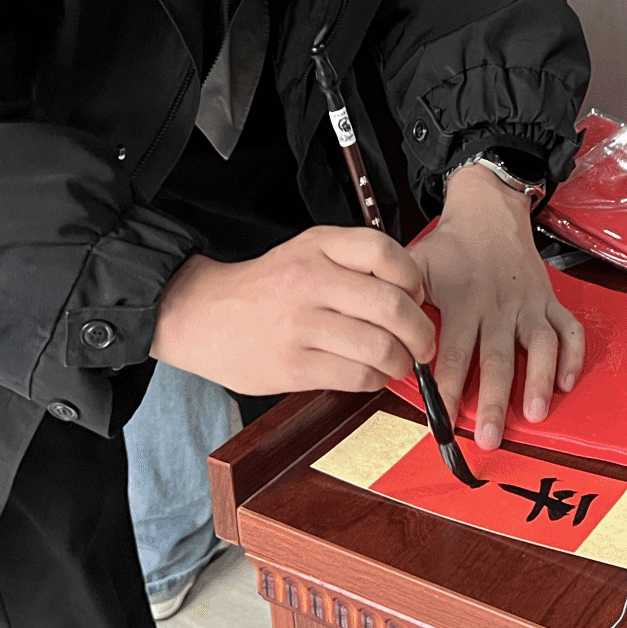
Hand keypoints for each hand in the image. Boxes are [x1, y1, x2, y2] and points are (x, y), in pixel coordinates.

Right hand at [150, 226, 435, 395]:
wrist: (202, 315)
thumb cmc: (263, 288)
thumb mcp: (305, 252)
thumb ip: (351, 263)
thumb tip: (411, 292)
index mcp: (318, 247)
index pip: (385, 253)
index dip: (413, 278)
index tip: (417, 296)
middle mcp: (311, 281)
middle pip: (392, 306)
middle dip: (421, 331)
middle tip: (424, 342)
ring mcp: (301, 325)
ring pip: (380, 347)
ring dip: (402, 361)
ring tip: (399, 362)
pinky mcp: (293, 365)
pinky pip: (356, 376)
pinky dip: (375, 380)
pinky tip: (370, 375)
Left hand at [412, 163, 583, 450]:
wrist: (488, 212)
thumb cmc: (448, 248)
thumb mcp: (415, 265)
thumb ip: (399, 300)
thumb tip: (380, 335)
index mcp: (462, 302)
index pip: (453, 350)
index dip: (446, 385)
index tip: (440, 417)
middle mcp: (497, 307)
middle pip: (497, 358)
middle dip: (493, 399)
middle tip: (488, 436)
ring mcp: (527, 305)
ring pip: (539, 345)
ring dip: (538, 380)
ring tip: (535, 414)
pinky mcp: (549, 302)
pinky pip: (569, 328)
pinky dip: (572, 355)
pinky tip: (566, 382)